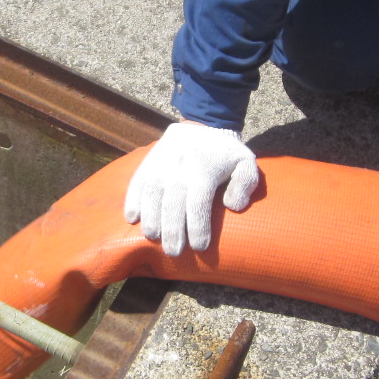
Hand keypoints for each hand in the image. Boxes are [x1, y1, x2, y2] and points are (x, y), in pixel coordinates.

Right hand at [124, 122, 260, 255]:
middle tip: (174, 252)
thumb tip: (233, 206)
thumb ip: (246, 184)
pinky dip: (132, 201)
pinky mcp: (147, 164)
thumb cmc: (226, 154)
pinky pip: (136, 184)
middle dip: (172, 232)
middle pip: (172, 205)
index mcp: (203, 171)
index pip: (198, 205)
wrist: (202, 126)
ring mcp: (160, 165)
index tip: (200, 247)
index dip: (198, 228)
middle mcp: (179, 169)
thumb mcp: (246, 163)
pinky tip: (132, 219)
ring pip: (151, 196)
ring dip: (151, 220)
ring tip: (153, 238)